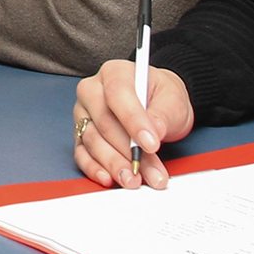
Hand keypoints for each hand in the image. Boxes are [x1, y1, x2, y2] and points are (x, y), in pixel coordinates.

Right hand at [73, 59, 192, 189]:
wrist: (157, 106)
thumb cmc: (162, 98)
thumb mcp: (173, 100)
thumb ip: (164, 114)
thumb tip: (154, 131)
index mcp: (114, 73)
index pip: (118, 95)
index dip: (134, 120)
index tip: (151, 144)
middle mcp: (92, 91)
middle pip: (104, 122)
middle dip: (128, 151)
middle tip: (150, 172)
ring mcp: (83, 114)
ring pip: (93, 141)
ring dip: (115, 164)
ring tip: (135, 180)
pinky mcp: (80, 136)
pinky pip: (82, 155)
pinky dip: (95, 169)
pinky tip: (110, 178)